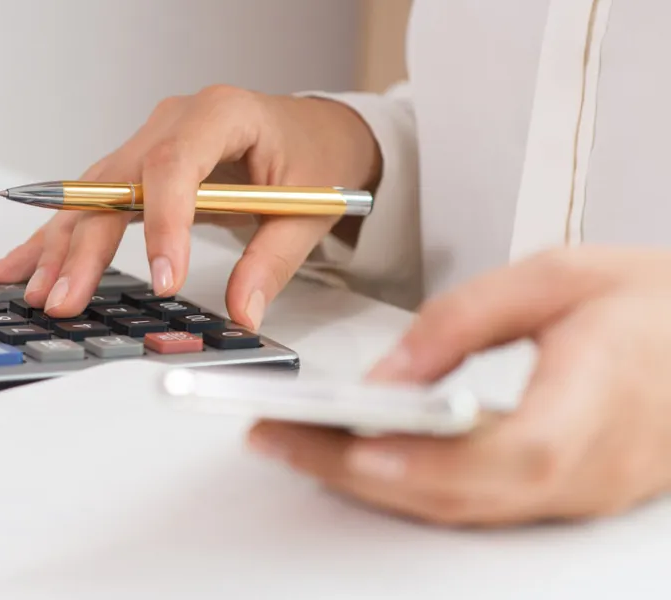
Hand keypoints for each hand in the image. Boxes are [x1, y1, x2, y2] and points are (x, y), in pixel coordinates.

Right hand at [0, 85, 381, 326]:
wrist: (312, 131)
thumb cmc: (313, 157)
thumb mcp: (308, 209)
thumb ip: (274, 261)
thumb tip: (243, 311)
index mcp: (221, 115)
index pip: (177, 164)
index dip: (164, 223)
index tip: (165, 279)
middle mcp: (172, 122)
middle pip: (115, 184)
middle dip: (86, 246)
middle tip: (66, 299)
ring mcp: (147, 143)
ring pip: (90, 195)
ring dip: (60, 247)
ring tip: (34, 292)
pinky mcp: (135, 170)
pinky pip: (89, 203)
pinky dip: (56, 237)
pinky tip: (16, 265)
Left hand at [247, 246, 670, 526]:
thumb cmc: (655, 303)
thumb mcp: (559, 275)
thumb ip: (466, 319)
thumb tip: (388, 374)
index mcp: (600, 399)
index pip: (511, 451)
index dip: (429, 459)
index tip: (352, 444)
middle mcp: (591, 466)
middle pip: (461, 493)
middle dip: (354, 471)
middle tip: (275, 438)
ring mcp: (579, 493)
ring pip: (459, 510)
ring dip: (369, 484)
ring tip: (293, 443)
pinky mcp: (563, 496)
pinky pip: (475, 505)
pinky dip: (407, 488)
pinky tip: (355, 460)